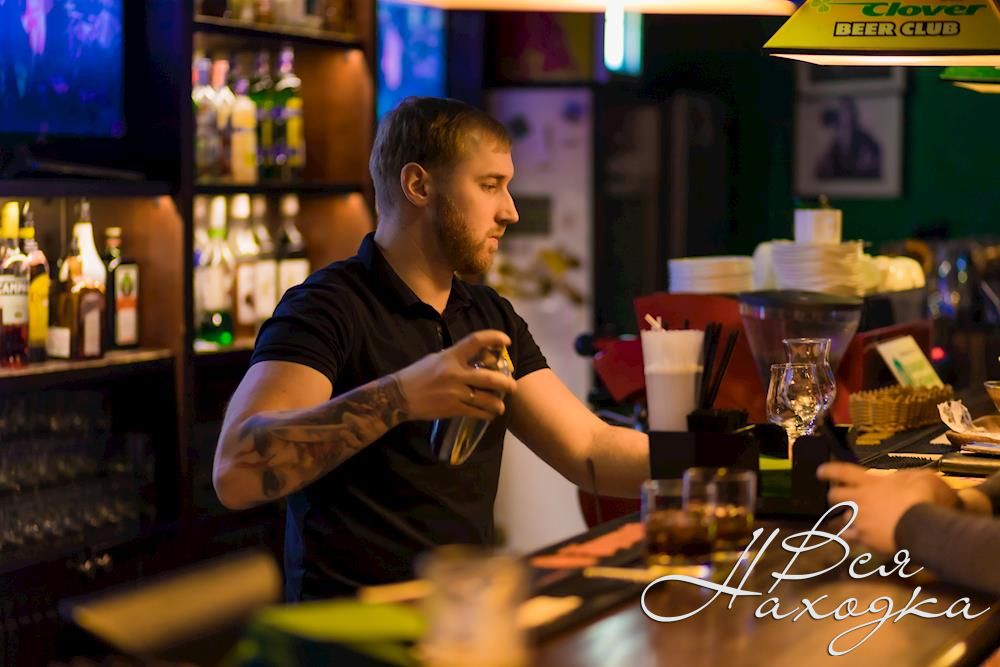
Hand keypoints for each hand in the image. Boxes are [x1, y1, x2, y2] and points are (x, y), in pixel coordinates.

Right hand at [394, 330, 517, 421]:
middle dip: (505, 383)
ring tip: (500, 405)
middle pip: (489, 377)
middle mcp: (455, 373)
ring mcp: (455, 393)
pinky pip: (476, 412)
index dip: (493, 337)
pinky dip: (486, 414)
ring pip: (486, 399)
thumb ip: (455, 358)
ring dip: (497, 403)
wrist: (398, 396)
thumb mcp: (435, 359)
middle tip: (512, 386)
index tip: (506, 340)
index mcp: (450, 356)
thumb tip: (475, 357)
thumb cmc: (417, 375)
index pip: (475, 341)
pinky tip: (489, 414)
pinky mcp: (452, 409)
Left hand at [817, 463, 959, 553]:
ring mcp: (860, 521)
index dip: (830, 471)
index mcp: (870, 483)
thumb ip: (909, 477)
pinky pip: (851, 538)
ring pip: (843, 518)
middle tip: (837, 497)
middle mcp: (859, 500)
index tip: (820, 472)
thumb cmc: (922, 498)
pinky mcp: (865, 540)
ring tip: (853, 520)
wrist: (923, 528)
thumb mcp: (921, 478)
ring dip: (847, 518)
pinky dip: (853, 537)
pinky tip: (857, 538)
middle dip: (834, 496)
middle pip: (834, 496)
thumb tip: (907, 479)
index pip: (843, 472)